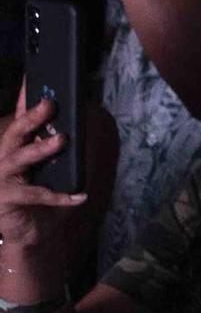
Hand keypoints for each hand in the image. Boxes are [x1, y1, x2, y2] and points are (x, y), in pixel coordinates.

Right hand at [0, 96, 88, 251]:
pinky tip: (80, 196)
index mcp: (12, 148)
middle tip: (49, 105)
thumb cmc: (37, 197)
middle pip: (14, 133)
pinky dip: (60, 196)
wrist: (26, 232)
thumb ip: (53, 149)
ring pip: (19, 158)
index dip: (24, 100)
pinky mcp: (6, 199)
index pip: (18, 119)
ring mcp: (1, 178)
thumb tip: (72, 128)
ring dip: (41, 148)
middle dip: (30, 118)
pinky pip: (35, 194)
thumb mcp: (47, 170)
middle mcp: (2, 159)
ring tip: (61, 140)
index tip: (32, 81)